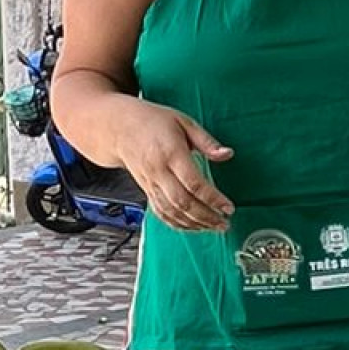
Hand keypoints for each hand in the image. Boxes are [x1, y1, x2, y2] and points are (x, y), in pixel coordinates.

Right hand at [115, 99, 233, 232]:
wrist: (120, 128)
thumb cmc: (153, 122)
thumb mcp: (184, 122)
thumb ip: (206, 141)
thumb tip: (227, 154)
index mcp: (171, 153)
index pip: (193, 183)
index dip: (212, 199)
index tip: (228, 207)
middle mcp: (159, 172)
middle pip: (183, 202)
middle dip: (206, 217)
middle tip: (224, 223)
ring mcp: (151, 183)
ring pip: (172, 211)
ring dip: (194, 224)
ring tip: (213, 227)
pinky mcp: (146, 190)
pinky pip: (161, 212)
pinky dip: (177, 224)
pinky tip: (193, 227)